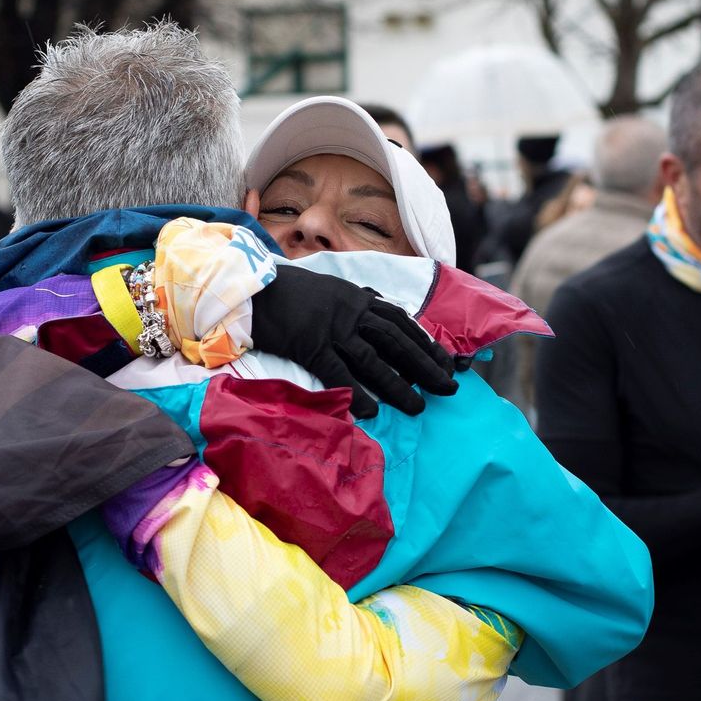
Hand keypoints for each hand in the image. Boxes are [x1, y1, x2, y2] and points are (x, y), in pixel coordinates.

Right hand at [250, 265, 457, 418]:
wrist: (252, 289)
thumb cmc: (289, 291)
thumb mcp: (329, 288)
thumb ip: (354, 297)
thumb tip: (376, 300)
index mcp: (358, 298)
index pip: (401, 322)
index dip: (425, 343)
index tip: (446, 362)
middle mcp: (351, 312)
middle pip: (397, 341)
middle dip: (426, 366)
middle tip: (448, 387)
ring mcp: (332, 329)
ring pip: (374, 360)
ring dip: (398, 386)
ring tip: (417, 407)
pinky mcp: (311, 345)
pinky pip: (338, 374)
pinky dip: (356, 394)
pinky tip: (372, 412)